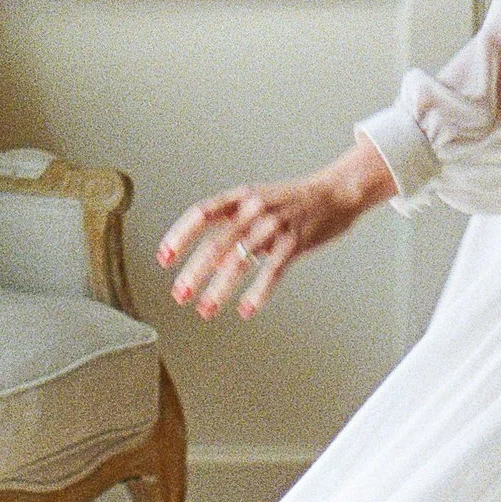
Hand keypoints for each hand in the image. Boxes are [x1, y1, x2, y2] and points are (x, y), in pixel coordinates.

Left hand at [155, 135, 395, 319]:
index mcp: (240, 197)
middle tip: (180, 294)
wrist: (335, 192)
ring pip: (239, 261)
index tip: (164, 258)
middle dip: (194, 272)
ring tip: (205, 308)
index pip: (201, 213)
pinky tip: (246, 309)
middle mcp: (254, 209)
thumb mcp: (258, 200)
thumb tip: (203, 253)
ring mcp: (274, 226)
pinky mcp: (295, 243)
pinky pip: (271, 272)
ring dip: (219, 288)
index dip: (180, 235)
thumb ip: (232, 221)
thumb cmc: (293, 200)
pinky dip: (257, 293)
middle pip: (216, 243)